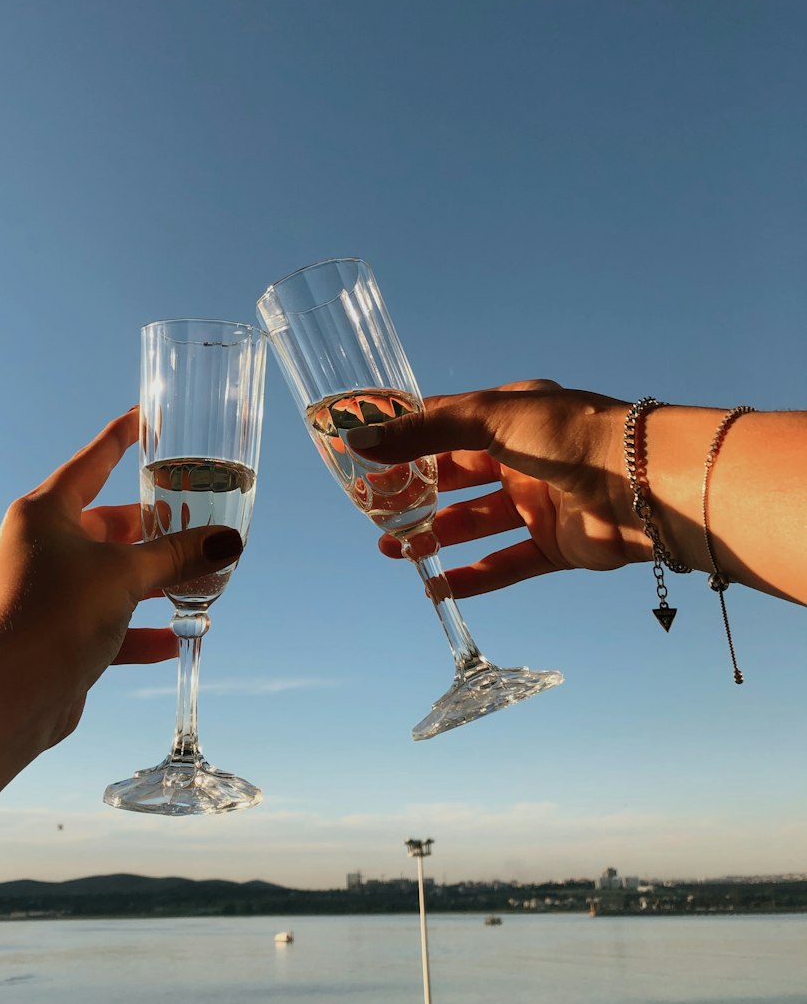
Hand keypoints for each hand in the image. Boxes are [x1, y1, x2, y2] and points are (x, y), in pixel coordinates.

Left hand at [0, 408, 243, 744]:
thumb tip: (228, 540)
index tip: (145, 418)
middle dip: (149, 529)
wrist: (6, 695)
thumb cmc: (58, 615)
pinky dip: (132, 628)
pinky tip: (172, 640)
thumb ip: (179, 555)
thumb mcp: (127, 576)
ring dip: (146, 582)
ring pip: (102, 576)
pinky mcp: (43, 635)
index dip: (122, 437)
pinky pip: (96, 622)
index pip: (92, 461)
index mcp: (42, 513)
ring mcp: (35, 592)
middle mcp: (33, 546)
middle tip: (192, 522)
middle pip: (102, 525)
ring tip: (192, 582)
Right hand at [347, 380, 639, 596]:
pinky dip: (474, 576)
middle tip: (373, 511)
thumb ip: (424, 432)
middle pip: (456, 479)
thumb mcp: (488, 418)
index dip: (404, 442)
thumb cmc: (569, 434)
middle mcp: (523, 458)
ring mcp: (540, 503)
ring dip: (435, 535)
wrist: (645, 484)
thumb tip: (357, 439)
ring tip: (393, 548)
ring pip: (475, 523)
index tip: (362, 459)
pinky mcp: (557, 545)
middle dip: (414, 494)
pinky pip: (507, 564)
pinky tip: (438, 586)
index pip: (444, 426)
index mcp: (510, 417)